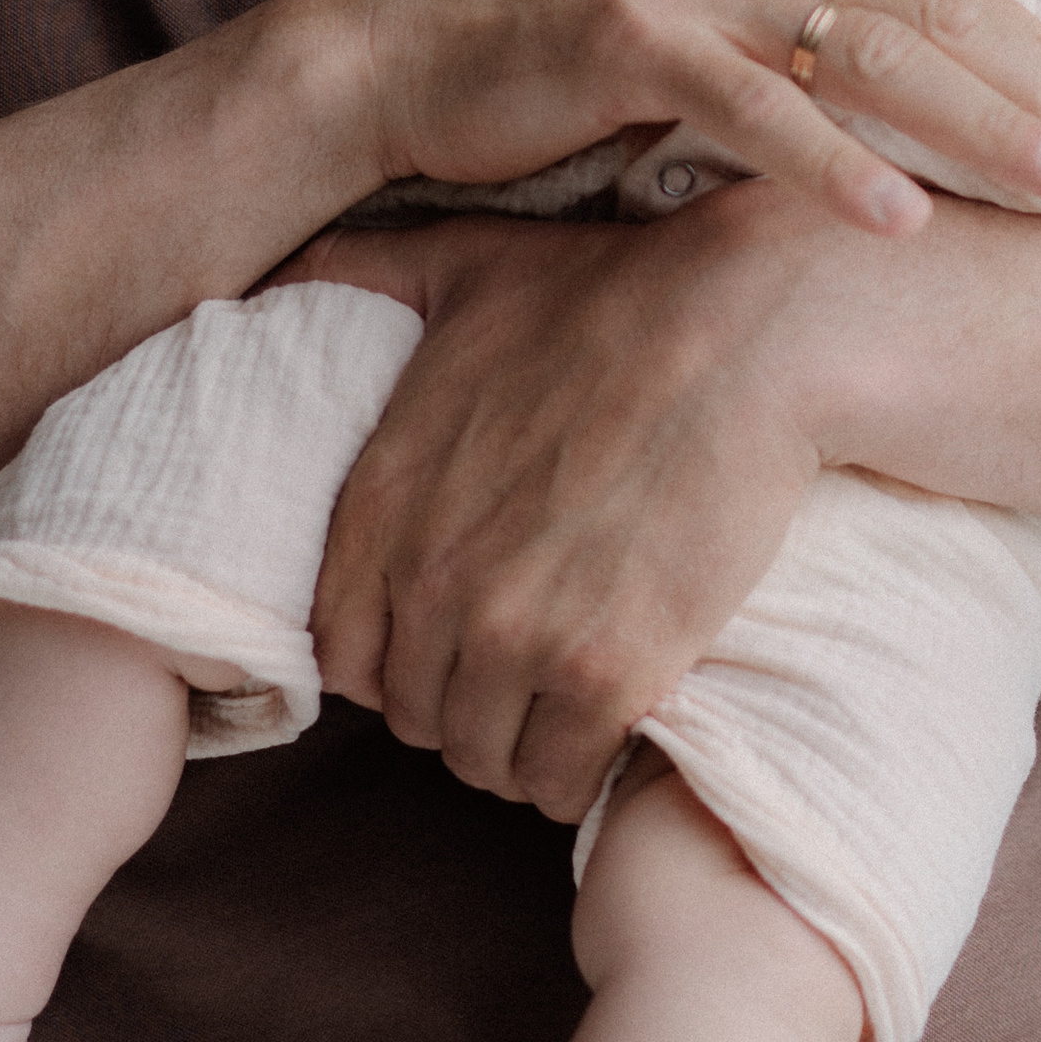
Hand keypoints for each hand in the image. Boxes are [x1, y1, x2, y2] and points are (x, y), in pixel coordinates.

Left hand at [287, 196, 841, 815]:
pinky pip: (559, 777)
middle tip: (515, 680)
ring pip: (481, 757)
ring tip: (558, 715)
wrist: (751, 332)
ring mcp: (517, 636)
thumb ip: (363, 272)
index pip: (339, 650)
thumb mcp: (466, 264)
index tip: (442, 646)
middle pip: (413, 713)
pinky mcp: (609, 675)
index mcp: (384, 501)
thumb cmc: (615, 294)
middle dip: (458, 704)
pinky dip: (576, 772)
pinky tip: (604, 736)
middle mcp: (434, 581)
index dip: (389, 659)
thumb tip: (289, 275)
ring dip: (516, 749)